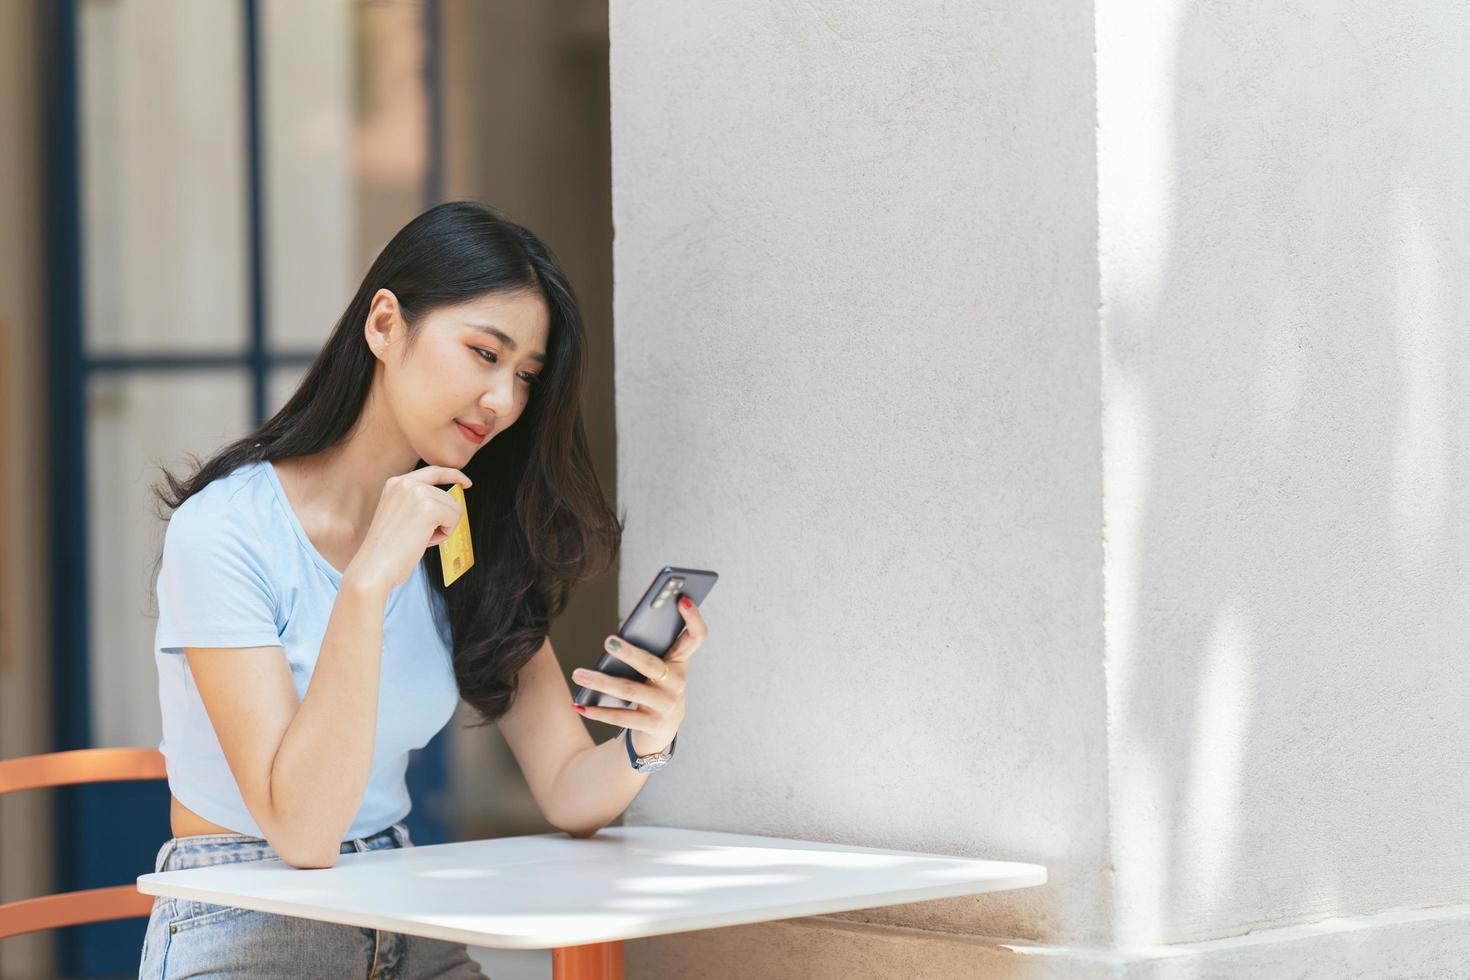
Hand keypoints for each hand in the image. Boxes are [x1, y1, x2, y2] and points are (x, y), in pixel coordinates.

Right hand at [343, 465, 471, 592]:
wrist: (374, 566)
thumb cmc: (387, 549)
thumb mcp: (399, 515)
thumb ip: (418, 502)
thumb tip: (448, 502)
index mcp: (396, 483)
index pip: (433, 471)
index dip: (453, 475)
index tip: (466, 483)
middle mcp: (406, 483)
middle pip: (448, 496)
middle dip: (442, 520)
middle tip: (420, 536)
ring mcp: (418, 493)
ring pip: (454, 508)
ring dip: (443, 528)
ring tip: (419, 538)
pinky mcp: (429, 507)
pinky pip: (455, 518)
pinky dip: (445, 534)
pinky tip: (425, 541)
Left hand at [571, 594, 707, 755]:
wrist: (660, 730)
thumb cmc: (655, 686)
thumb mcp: (658, 667)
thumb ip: (647, 648)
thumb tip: (614, 639)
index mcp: (681, 662)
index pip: (697, 636)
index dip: (694, 618)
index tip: (683, 599)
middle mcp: (678, 683)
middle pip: (652, 664)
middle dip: (628, 653)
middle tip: (607, 641)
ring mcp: (666, 706)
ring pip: (629, 690)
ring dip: (600, 682)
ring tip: (578, 673)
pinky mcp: (651, 725)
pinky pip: (621, 717)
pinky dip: (597, 711)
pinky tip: (579, 704)